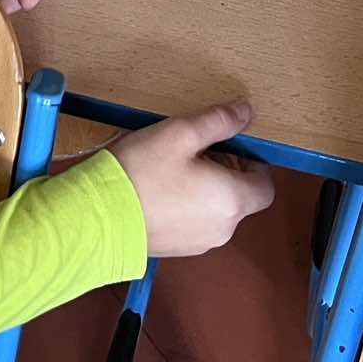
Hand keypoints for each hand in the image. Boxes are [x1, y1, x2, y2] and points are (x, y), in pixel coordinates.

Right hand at [110, 101, 275, 258]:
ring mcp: (200, 243)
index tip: (228, 146)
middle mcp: (223, 228)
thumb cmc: (141, 173)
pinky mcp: (178, 249)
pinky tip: (159, 188)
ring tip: (171, 168)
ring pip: (217, 210)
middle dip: (225, 172)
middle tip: (193, 151)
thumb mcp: (181, 133)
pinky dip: (187, 205)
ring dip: (205, 189)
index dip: (252, 163)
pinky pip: (195, 222)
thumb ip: (218, 122)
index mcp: (232, 200)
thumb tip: (245, 112)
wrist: (97, 217)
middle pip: (240, 197)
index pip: (265, 186)